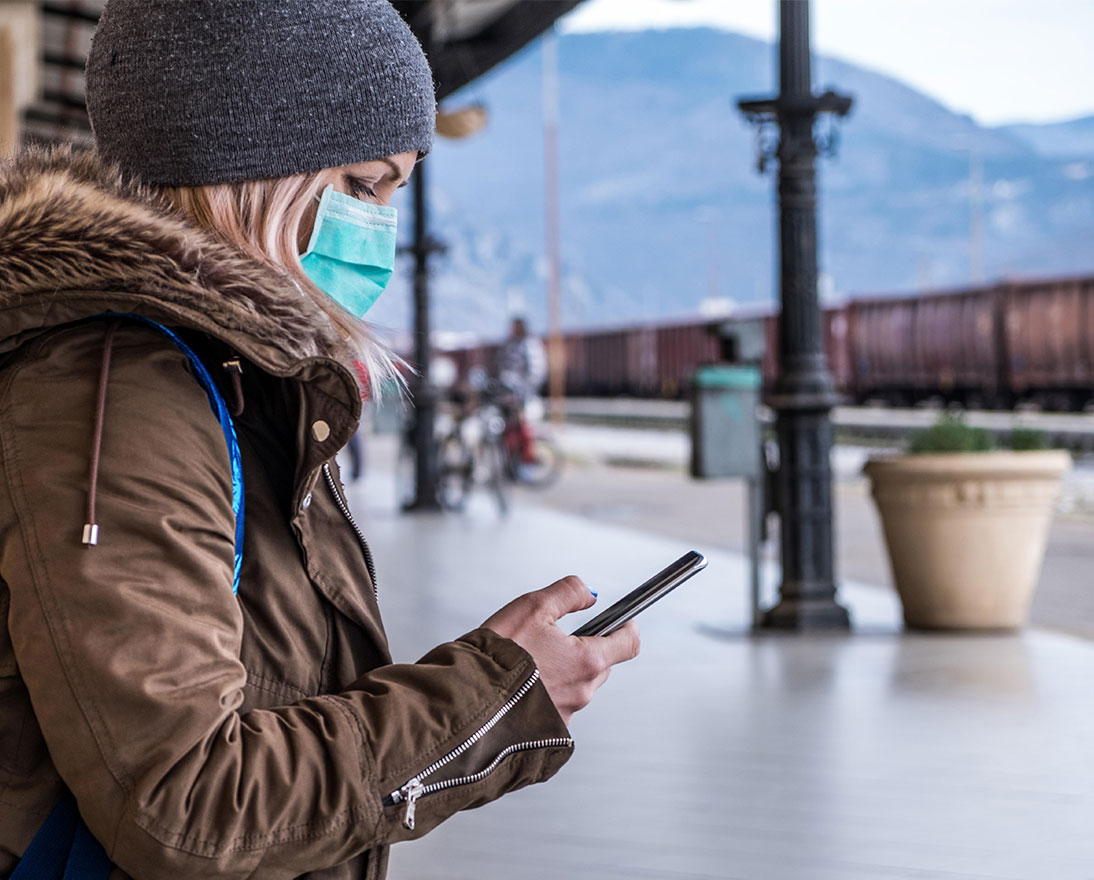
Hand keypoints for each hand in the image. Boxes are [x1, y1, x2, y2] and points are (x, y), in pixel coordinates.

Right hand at [482, 576, 639, 725]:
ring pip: (578, 685)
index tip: (623, 619)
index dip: (627, 626)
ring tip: (532, 661)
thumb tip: (589, 594)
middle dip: (585, 649)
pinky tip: (524, 683)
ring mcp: (567, 714)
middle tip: (556, 638)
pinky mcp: (549, 731)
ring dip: (564, 671)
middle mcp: (582, 692)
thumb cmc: (496, 656)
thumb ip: (568, 593)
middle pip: (601, 664)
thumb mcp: (532, 606)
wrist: (466, 700)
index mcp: (586, 661)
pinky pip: (558, 705)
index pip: (628, 643)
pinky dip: (547, 692)